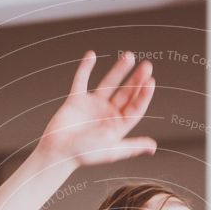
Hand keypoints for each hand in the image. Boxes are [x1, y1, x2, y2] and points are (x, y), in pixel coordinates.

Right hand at [37, 50, 156, 167]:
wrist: (58, 153)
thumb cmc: (84, 154)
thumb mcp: (111, 150)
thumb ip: (132, 146)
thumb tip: (153, 147)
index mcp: (118, 126)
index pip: (135, 107)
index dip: (143, 95)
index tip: (151, 81)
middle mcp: (107, 114)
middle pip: (126, 93)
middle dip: (136, 79)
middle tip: (146, 66)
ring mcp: (92, 105)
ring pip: (109, 84)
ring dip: (118, 70)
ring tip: (129, 56)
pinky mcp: (76, 100)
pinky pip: (81, 80)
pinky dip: (85, 68)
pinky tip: (92, 55)